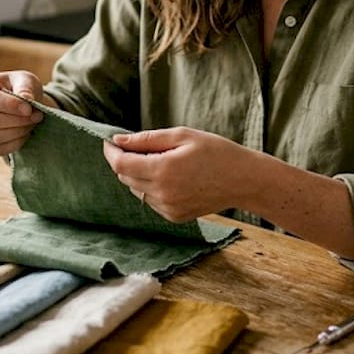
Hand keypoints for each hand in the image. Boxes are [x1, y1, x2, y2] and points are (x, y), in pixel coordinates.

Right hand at [0, 71, 47, 154]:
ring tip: (31, 123)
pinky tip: (25, 133)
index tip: (29, 108)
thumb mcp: (25, 80)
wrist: (20, 105)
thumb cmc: (20, 88)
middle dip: (16, 120)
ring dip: (17, 132)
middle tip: (36, 116)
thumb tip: (26, 98)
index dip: (9, 105)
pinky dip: (15, 143)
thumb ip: (25, 87)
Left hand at [103, 127, 256, 221]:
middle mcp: (162, 194)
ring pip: (137, 190)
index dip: (111, 152)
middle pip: (125, 178)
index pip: (120, 165)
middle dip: (126, 161)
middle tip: (141, 147)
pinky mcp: (174, 217)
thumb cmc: (216, 152)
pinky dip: (152, 188)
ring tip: (163, 161)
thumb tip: (118, 141)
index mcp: (162, 171)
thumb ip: (146, 139)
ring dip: (139, 175)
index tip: (110, 142)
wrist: (243, 180)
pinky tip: (173, 178)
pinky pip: (151, 201)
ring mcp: (168, 208)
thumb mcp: (182, 136)